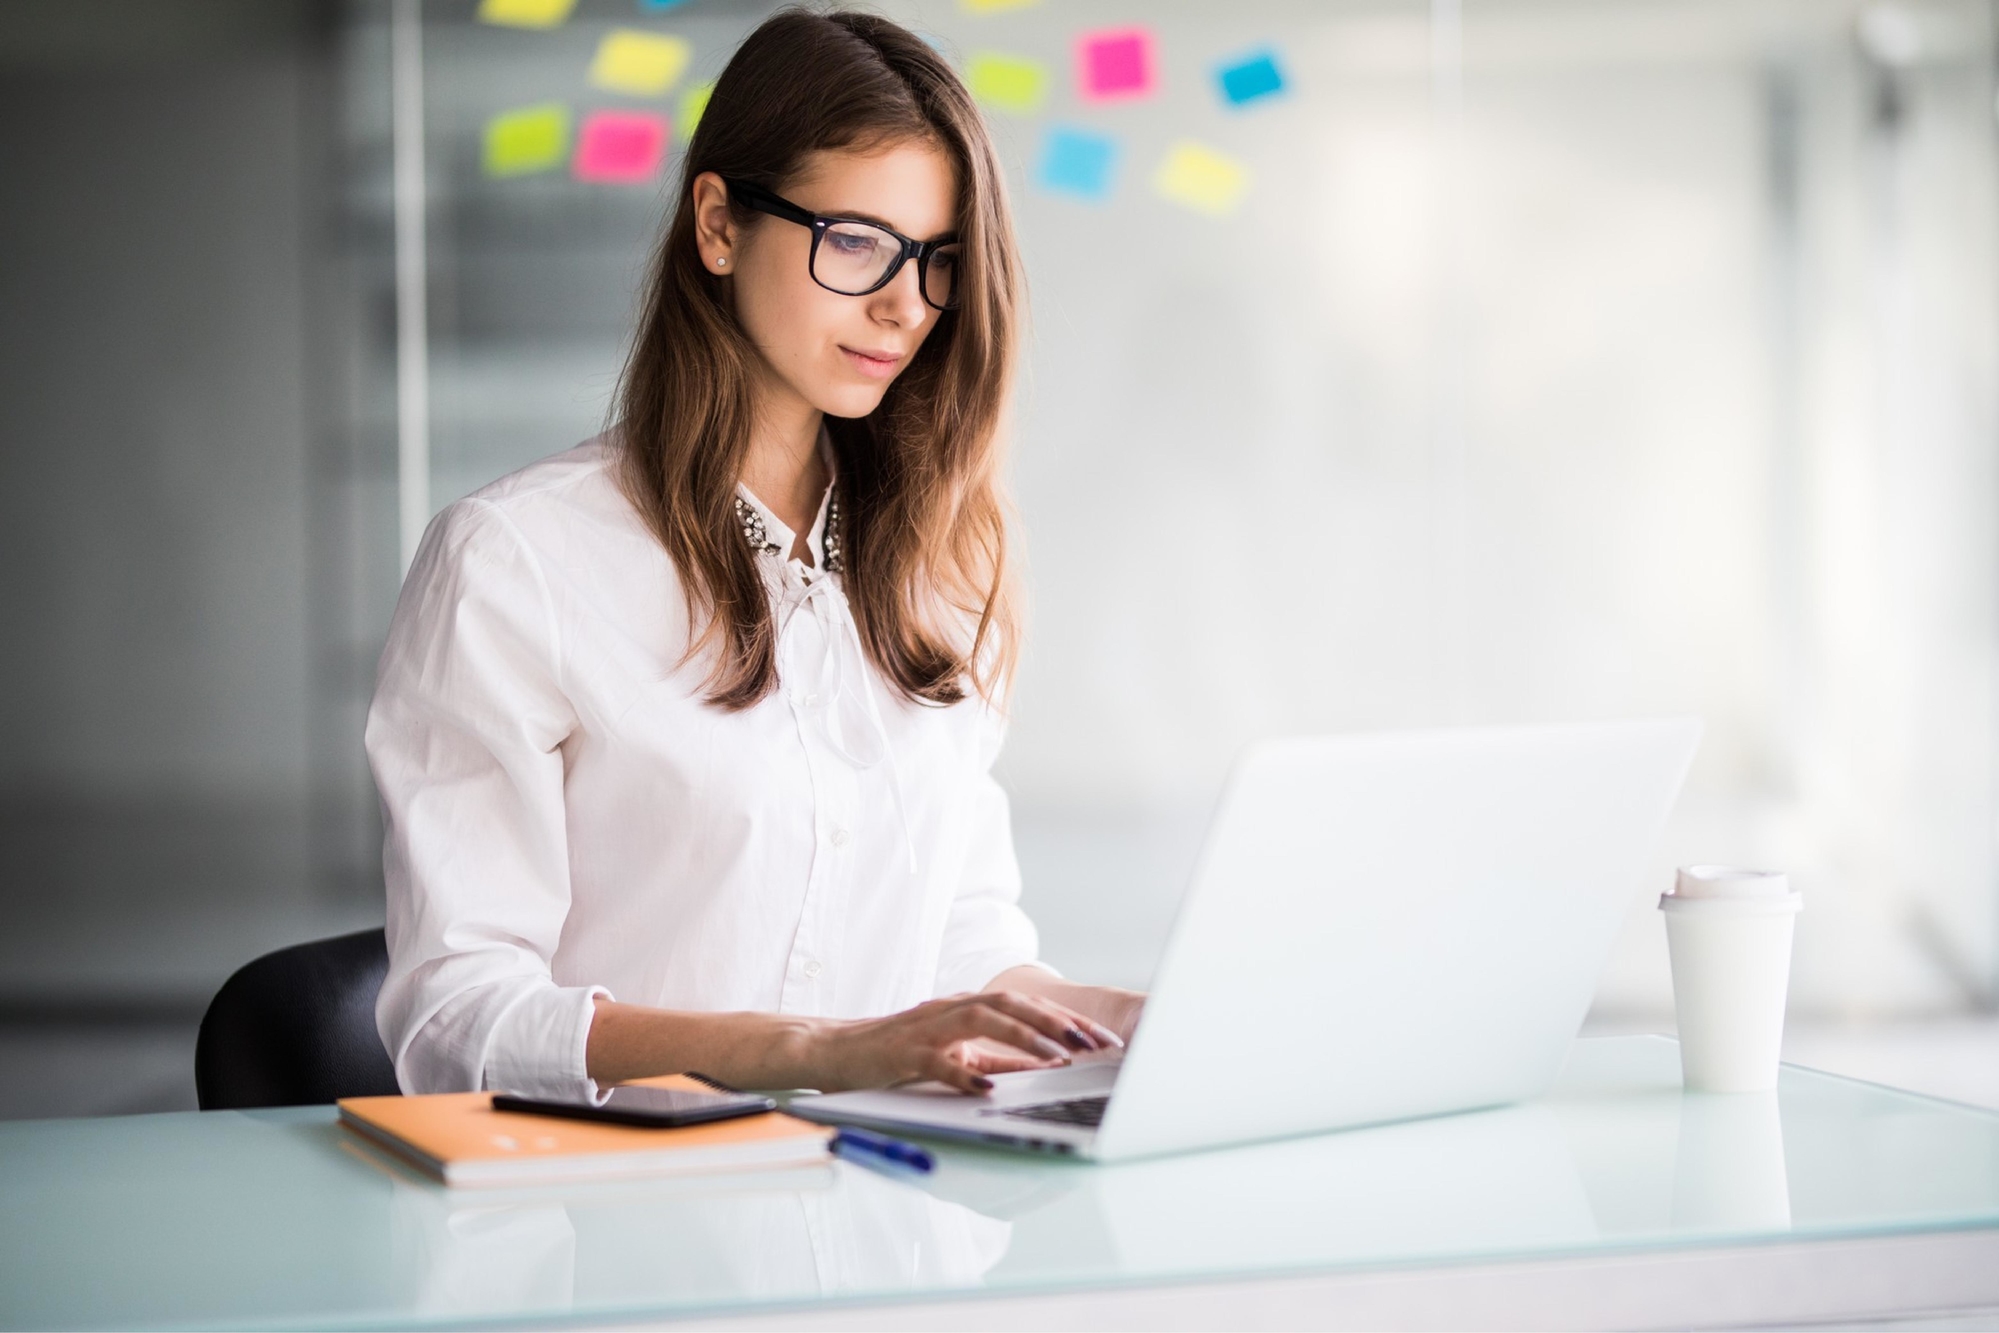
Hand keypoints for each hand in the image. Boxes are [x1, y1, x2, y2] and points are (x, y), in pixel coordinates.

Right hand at [817, 989, 1124, 1093]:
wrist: (835, 1049)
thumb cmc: (898, 1054)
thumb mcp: (957, 1052)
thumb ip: (998, 1057)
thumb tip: (1047, 1063)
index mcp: (968, 1007)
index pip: (1027, 1006)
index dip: (1067, 1020)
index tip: (1103, 1040)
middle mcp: (953, 1009)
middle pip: (1013, 1004)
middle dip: (1058, 1022)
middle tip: (1095, 1044)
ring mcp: (929, 1028)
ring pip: (984, 1021)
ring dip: (1025, 1036)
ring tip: (1058, 1055)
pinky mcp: (905, 1053)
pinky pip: (939, 1061)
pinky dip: (965, 1072)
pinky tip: (988, 1086)